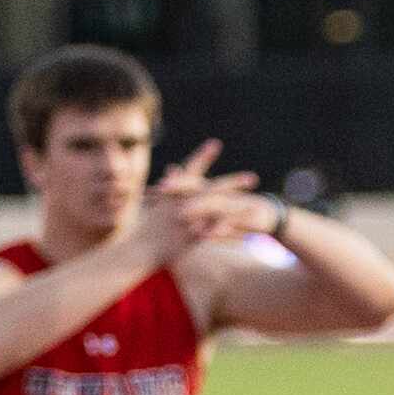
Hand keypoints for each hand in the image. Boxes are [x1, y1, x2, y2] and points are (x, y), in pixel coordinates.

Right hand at [137, 142, 260, 264]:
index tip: (216, 143)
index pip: (189, 170)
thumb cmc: (141, 228)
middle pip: (212, 191)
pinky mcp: (190, 239)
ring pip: (218, 214)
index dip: (202, 156)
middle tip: (254, 177)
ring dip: (239, 211)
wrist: (135, 250)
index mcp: (171, 193)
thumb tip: (173, 170)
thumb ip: (168, 189)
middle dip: (233, 183)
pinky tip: (248, 236)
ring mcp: (187, 221)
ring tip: (258, 209)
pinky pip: (215, 236)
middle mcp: (181, 204)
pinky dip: (231, 235)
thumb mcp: (154, 204)